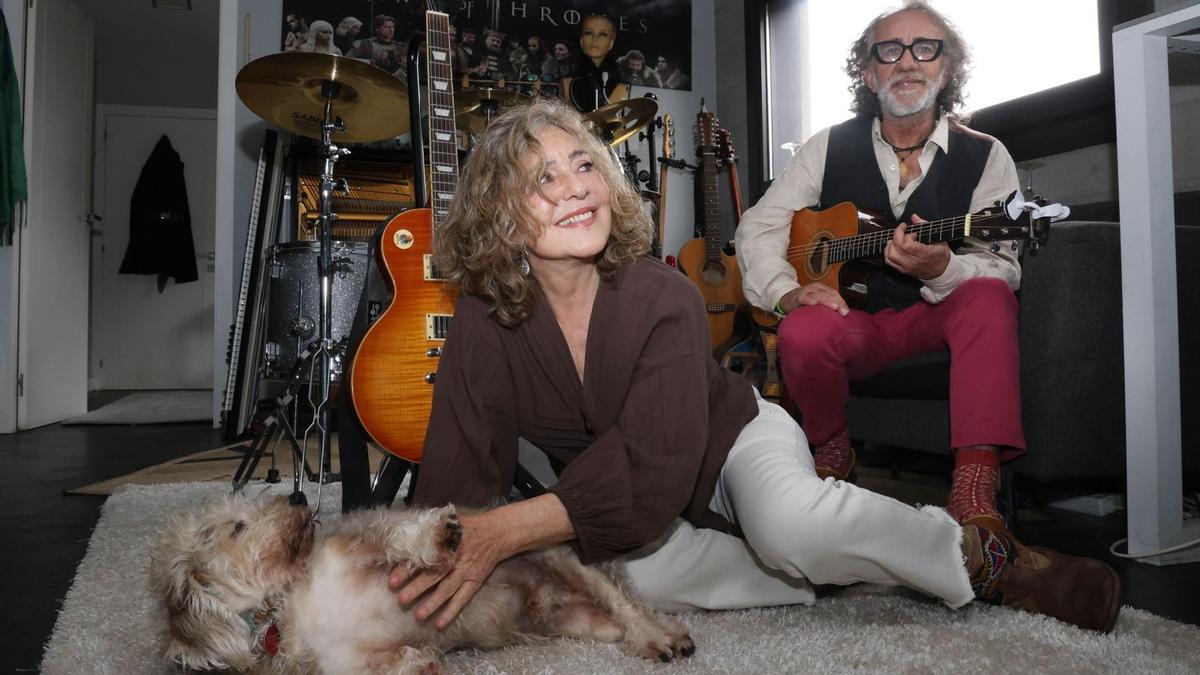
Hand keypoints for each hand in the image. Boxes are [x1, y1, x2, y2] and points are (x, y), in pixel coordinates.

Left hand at [388, 512, 506, 629]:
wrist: (498, 532)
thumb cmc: (470, 527)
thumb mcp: (451, 521)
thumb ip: (431, 528)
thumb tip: (407, 535)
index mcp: (447, 542)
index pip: (424, 557)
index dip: (407, 568)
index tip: (393, 579)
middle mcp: (456, 558)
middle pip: (435, 574)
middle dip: (417, 587)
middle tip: (401, 599)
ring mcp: (466, 571)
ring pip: (448, 589)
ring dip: (433, 602)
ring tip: (419, 615)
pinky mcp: (475, 581)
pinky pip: (463, 598)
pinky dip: (452, 611)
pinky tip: (440, 623)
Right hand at [778, 283, 848, 316]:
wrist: (786, 299)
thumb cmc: (804, 303)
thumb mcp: (817, 302)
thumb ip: (828, 306)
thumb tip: (843, 314)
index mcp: (822, 289)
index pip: (834, 294)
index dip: (841, 302)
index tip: (846, 312)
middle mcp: (815, 288)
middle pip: (828, 294)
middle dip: (837, 302)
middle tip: (842, 311)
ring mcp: (806, 291)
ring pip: (819, 295)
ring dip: (827, 301)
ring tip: (834, 307)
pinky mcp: (798, 296)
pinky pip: (804, 297)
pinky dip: (809, 300)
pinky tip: (814, 304)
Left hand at [884, 217, 950, 279]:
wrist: (941, 272)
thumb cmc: (940, 255)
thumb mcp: (939, 239)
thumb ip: (925, 226)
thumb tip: (914, 217)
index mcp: (923, 254)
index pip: (906, 245)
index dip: (905, 235)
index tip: (910, 230)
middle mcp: (913, 262)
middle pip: (895, 249)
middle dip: (896, 236)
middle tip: (902, 231)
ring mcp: (906, 267)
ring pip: (890, 255)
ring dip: (890, 244)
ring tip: (897, 238)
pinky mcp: (902, 269)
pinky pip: (889, 262)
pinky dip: (888, 252)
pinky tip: (893, 247)